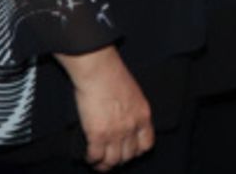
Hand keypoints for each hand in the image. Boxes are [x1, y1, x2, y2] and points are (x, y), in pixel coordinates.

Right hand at [56, 47, 153, 170]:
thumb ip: (132, 111)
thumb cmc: (113, 76)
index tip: (128, 152)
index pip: (146, 145)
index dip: (136, 152)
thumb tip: (125, 120)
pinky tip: (89, 156)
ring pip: (112, 161)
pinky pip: (96, 156)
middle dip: (119, 159)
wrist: (100, 71)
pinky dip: (92, 159)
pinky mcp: (98, 134)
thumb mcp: (134, 94)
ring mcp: (116, 132)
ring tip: (98, 162)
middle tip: (110, 158)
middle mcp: (132, 127)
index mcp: (143, 116)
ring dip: (104, 164)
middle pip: (128, 156)